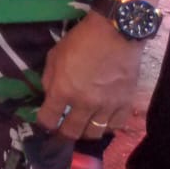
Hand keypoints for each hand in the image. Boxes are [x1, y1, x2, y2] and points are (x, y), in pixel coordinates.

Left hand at [36, 13, 142, 140]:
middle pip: (72, 132)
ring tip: (83, 127)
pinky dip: (107, 128)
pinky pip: (115, 127)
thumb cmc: (80, 40)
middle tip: (62, 131)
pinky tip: (103, 121)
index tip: (45, 122)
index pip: (48, 119)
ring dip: (85, 133)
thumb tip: (50, 96)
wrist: (115, 33)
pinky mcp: (125, 104)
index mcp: (63, 89)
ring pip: (94, 134)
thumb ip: (49, 79)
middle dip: (63, 134)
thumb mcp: (55, 55)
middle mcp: (84, 103)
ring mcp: (106, 106)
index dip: (44, 123)